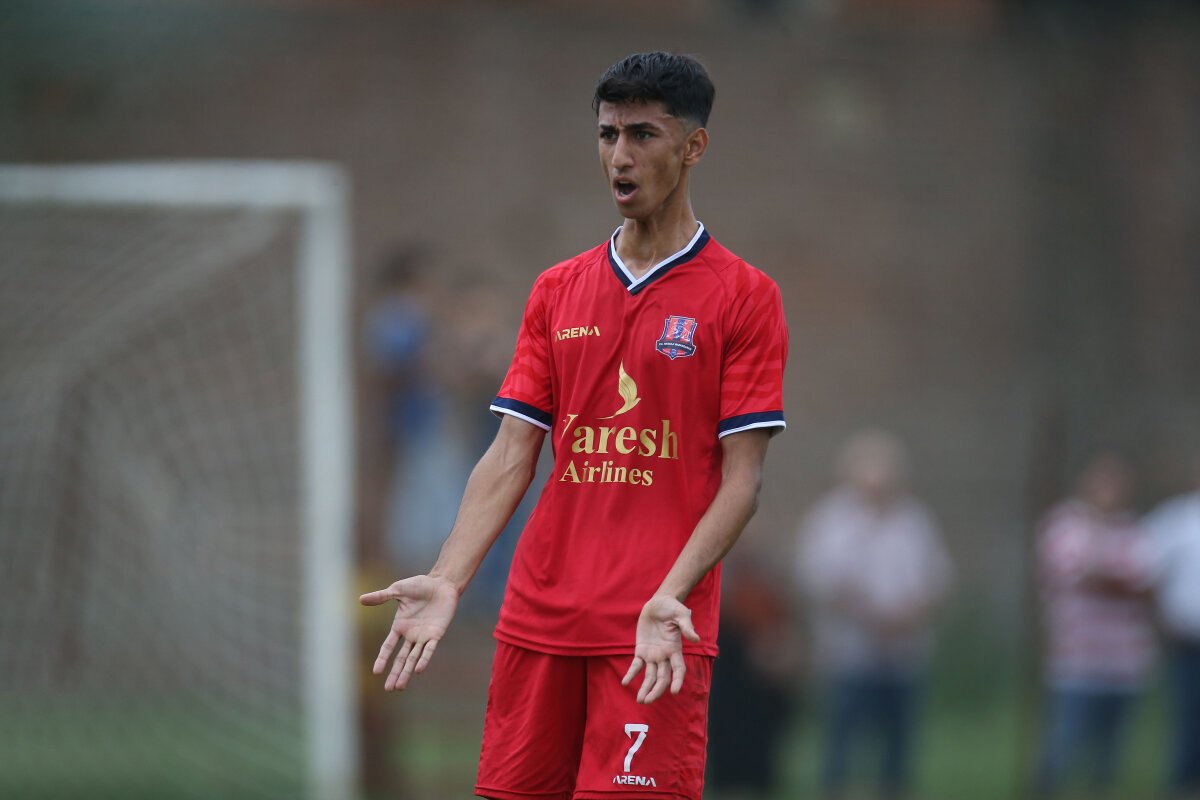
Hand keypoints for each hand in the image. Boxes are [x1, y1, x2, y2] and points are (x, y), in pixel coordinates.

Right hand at [360, 575, 458, 691]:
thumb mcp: (398, 590)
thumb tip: (360, 599)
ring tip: (400, 688)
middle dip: (395, 673)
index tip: (375, 672)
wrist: (442, 583)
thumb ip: (381, 597)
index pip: (388, 646)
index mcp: (400, 626)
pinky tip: (418, 670)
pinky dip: (424, 659)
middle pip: (401, 658)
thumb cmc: (420, 585)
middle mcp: (411, 634)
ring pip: (413, 658)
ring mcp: (424, 636)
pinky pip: (429, 649)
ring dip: (407, 673)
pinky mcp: (437, 634)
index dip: (382, 659)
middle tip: (389, 689)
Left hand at [621, 595, 700, 703]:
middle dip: (656, 690)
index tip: (674, 692)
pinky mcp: (641, 650)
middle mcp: (664, 656)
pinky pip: (636, 665)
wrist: (658, 603)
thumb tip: (696, 639)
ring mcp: (652, 655)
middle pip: (662, 678)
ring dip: (645, 688)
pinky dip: (631, 674)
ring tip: (640, 700)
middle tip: (648, 701)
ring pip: (649, 676)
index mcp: (675, 649)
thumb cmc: (672, 608)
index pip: (678, 669)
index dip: (677, 680)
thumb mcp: (681, 614)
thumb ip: (687, 626)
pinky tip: (625, 683)